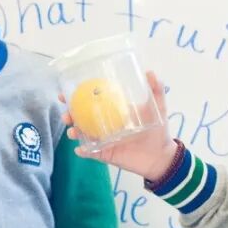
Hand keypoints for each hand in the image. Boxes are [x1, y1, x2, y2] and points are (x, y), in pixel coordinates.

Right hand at [63, 71, 179, 180]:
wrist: (162, 156)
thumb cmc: (158, 131)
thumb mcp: (158, 108)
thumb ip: (156, 90)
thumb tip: (150, 72)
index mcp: (113, 113)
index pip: (92, 103)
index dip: (78, 97)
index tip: (66, 92)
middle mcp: (105, 125)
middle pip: (82, 118)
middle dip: (70, 114)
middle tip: (66, 113)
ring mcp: (104, 140)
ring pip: (83, 135)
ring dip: (73, 132)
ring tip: (72, 131)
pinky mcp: (105, 154)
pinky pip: (90, 152)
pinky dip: (83, 151)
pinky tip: (80, 148)